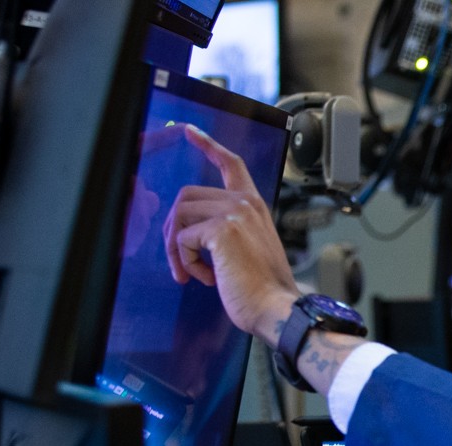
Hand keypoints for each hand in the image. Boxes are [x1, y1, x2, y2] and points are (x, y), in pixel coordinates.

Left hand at [161, 124, 298, 343]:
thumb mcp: (249, 249)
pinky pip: (183, 237)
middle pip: (187, 196)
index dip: (207, 145)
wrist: (276, 309)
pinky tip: (205, 278)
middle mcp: (245, 203)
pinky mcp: (221, 230)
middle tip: (180, 260)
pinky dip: (186, 261)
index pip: (230, 164)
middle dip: (174, 229)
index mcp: (254, 206)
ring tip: (190, 272)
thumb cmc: (263, 289)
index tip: (189, 131)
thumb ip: (228, 231)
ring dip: (177, 247)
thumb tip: (192, 233)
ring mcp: (234, 214)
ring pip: (180, 214)